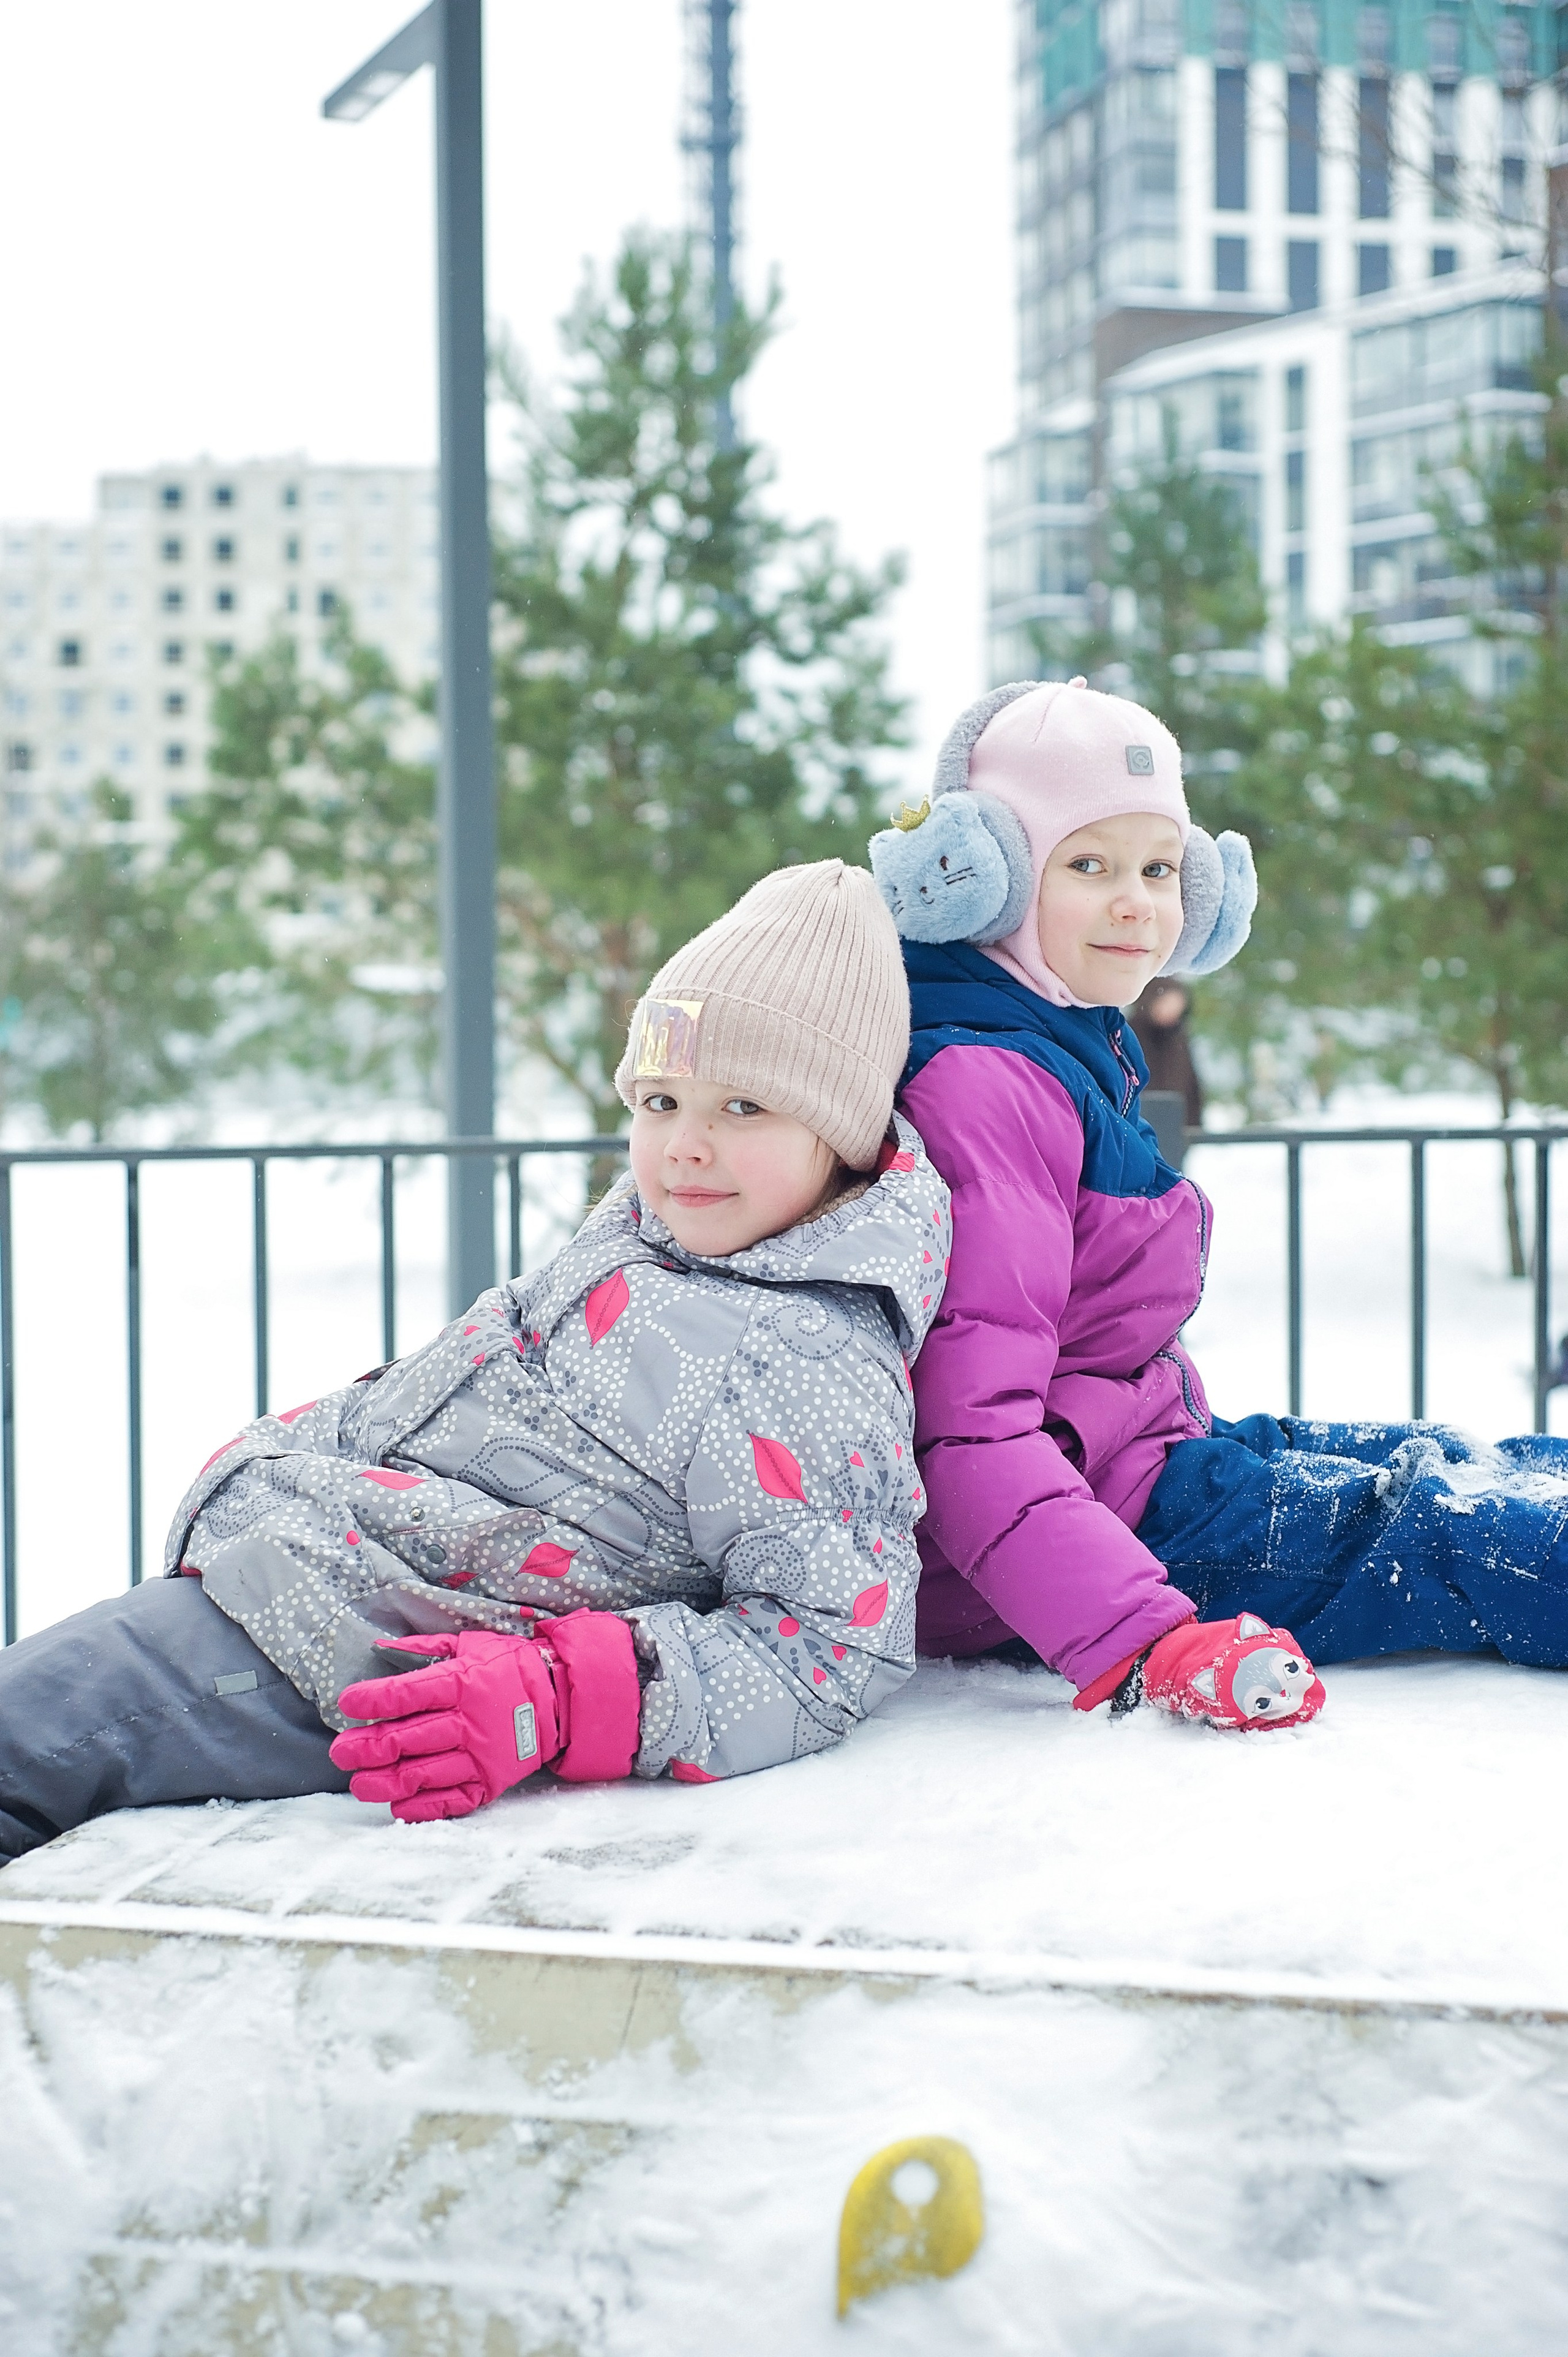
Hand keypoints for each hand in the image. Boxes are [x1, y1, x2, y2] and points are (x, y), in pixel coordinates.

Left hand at [331, 1630, 561, 1821]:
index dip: (372, 1699)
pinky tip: (397, 1805)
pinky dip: (421, 1807)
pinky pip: (450, 1801)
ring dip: (384, 1781)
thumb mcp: (471, 1644)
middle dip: (366, 1747)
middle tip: (339, 1752)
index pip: (407, 1693)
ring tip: (358, 1784)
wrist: (560, 1699)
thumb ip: (425, 1648)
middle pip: (406, 1739)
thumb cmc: (509, 1667)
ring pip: (422, 1774)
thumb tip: (380, 1646)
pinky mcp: (490, 1782)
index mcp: (463, 1682)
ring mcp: (480, 1757)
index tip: (346, 1704)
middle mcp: (469, 1722)